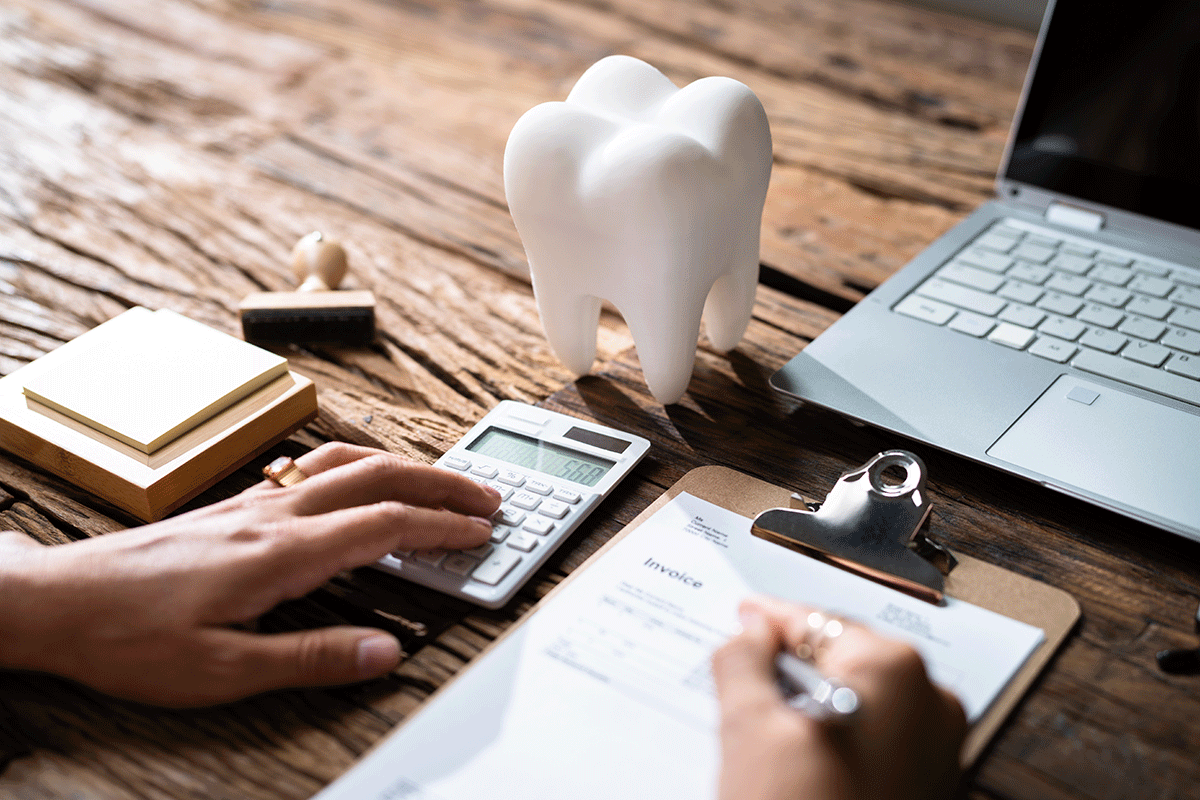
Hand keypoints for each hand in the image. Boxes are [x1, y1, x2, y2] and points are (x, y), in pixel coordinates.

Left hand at [0, 442, 500, 706]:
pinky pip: (315, 468)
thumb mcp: (222, 670)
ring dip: (404, 467)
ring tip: (440, 482)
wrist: (57, 602)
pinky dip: (361, 465)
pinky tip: (359, 479)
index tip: (482, 532)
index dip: (440, 528)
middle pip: (378, 476)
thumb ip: (312, 659)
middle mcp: (273, 514)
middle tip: (486, 497)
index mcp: (280, 553)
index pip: (383, 524)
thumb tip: (386, 653)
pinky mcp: (235, 507)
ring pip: (346, 462)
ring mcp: (254, 503)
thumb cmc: (130, 638)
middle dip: (441, 484)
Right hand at [711, 595, 966, 799]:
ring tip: (761, 723)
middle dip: (792, 665)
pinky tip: (794, 760)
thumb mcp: (749, 729)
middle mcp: (931, 705)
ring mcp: (937, 752)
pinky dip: (835, 737)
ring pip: (858, 703)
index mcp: (895, 672)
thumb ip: (744, 661)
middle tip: (743, 669)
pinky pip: (874, 741)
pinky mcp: (928, 789)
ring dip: (811, 704)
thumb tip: (750, 633)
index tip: (746, 617)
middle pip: (843, 660)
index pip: (818, 621)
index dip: (771, 619)